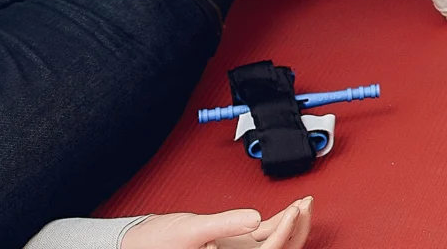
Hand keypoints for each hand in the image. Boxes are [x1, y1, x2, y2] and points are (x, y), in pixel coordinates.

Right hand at [123, 198, 312, 248]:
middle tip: (306, 204)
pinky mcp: (236, 243)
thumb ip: (224, 224)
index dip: (284, 232)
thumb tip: (255, 217)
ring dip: (291, 224)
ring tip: (304, 202)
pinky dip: (279, 221)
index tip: (293, 210)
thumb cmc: (156, 242)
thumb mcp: (191, 229)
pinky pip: (264, 236)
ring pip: (275, 243)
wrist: (139, 242)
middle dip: (297, 228)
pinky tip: (290, 207)